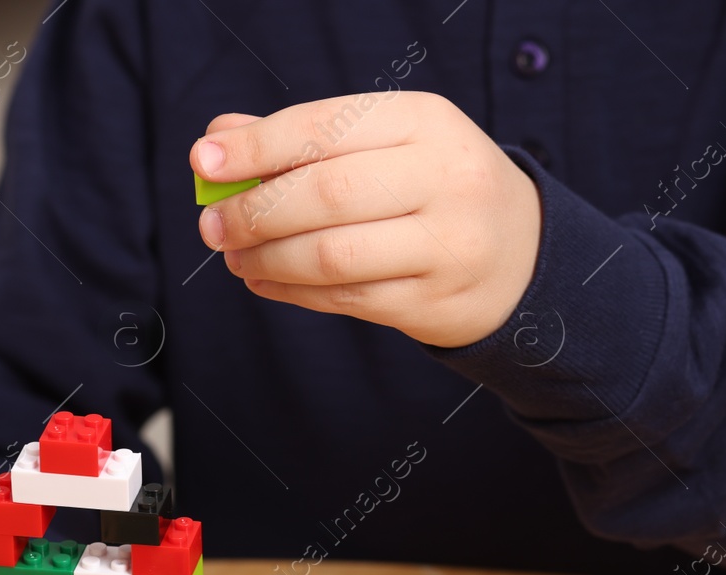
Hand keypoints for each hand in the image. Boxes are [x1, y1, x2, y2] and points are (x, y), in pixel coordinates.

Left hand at [190, 92, 542, 347]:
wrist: (521, 255)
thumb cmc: (431, 186)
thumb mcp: (384, 143)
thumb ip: (304, 137)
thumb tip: (219, 136)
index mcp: (427, 121)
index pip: (327, 127)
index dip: (258, 146)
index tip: (204, 160)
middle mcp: (445, 178)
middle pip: (327, 194)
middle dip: (255, 211)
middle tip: (212, 224)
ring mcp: (447, 245)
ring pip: (332, 256)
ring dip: (267, 259)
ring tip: (234, 256)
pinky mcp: (435, 301)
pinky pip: (346, 298)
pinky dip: (292, 291)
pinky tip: (264, 280)